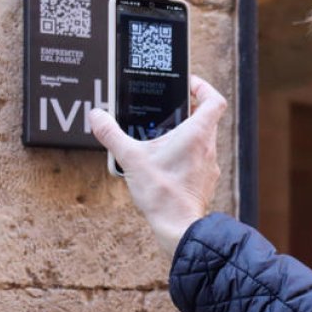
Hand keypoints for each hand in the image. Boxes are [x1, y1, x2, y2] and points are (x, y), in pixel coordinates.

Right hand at [89, 75, 227, 255]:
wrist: (178, 227)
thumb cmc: (163, 194)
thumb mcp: (131, 159)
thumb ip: (111, 135)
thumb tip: (97, 117)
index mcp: (197, 134)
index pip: (214, 99)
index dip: (203, 87)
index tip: (189, 84)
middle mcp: (208, 147)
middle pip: (207, 118)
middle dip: (189, 110)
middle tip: (170, 110)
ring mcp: (209, 165)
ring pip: (203, 140)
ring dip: (186, 134)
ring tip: (163, 137)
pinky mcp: (204, 180)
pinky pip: (199, 159)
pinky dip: (185, 155)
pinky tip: (166, 162)